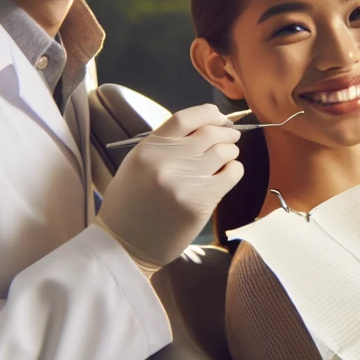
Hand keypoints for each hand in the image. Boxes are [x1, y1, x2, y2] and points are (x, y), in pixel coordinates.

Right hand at [95, 104, 241, 272]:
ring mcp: (184, 181)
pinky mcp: (200, 202)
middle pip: (209, 132)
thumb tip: (203, 129)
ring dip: (231, 151)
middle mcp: (165, 161)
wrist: (124, 246)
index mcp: (147, 149)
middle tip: (231, 137)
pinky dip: (235, 170)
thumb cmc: (130, 206)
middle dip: (226, 132)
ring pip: (224, 151)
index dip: (209, 114)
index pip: (186, 118)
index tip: (220, 118)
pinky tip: (228, 174)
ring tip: (227, 158)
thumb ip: (165, 146)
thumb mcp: (137, 166)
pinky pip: (231, 174)